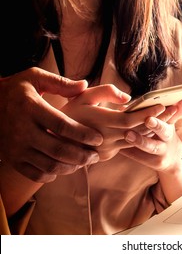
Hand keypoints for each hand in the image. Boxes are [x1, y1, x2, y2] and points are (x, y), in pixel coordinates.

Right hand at [0, 67, 103, 182]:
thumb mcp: (34, 78)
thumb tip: (84, 85)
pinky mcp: (12, 159)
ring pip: (49, 165)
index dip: (83, 134)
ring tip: (84, 162)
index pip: (62, 126)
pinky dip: (53, 175)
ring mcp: (16, 147)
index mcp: (30, 108)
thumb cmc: (15, 90)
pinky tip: (64, 168)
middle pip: (58, 150)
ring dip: (71, 167)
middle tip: (95, 155)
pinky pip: (35, 174)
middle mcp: (22, 130)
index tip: (98, 138)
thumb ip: (60, 82)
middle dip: (82, 156)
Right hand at [61, 85, 166, 161]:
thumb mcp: (83, 97)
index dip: (148, 113)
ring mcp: (109, 149)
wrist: (54, 141)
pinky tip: (155, 126)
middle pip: (140, 130)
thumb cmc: (69, 114)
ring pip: (138, 138)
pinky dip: (144, 135)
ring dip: (155, 128)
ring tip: (171, 116)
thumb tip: (128, 98)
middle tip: (176, 109)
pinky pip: (130, 144)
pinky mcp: (109, 155)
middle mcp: (107, 138)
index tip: (162, 104)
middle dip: (159, 119)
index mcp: (101, 123)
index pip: (130, 120)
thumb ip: (106, 93)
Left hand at [120, 96, 181, 170]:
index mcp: (170, 128)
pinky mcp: (152, 163)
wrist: (173, 160)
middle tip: (146, 120)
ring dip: (139, 140)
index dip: (164, 116)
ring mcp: (160, 153)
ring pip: (150, 147)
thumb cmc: (166, 135)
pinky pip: (138, 155)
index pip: (168, 120)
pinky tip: (118, 146)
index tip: (155, 113)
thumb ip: (179, 109)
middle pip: (162, 133)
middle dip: (155, 127)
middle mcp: (167, 141)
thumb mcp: (172, 123)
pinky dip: (128, 150)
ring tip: (127, 134)